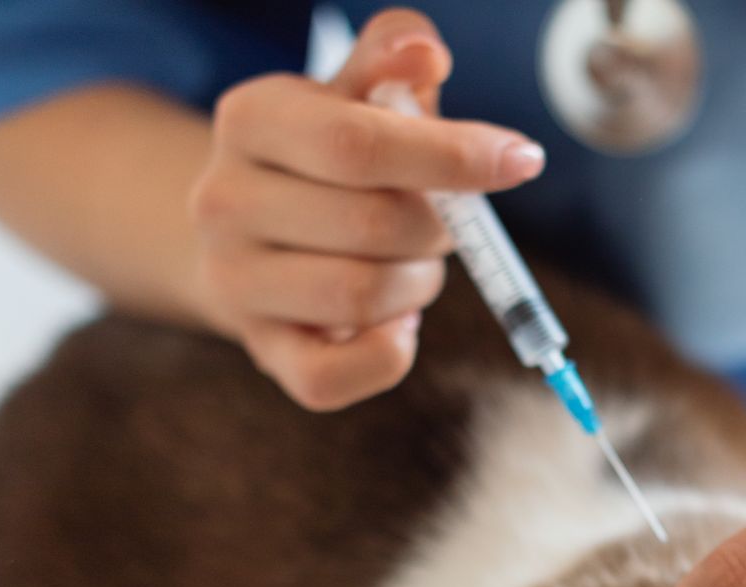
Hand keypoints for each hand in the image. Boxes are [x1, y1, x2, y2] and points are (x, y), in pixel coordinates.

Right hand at [186, 9, 545, 409]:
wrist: (252, 239)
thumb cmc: (326, 162)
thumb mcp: (355, 96)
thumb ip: (391, 65)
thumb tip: (424, 51)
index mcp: (250, 119)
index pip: (359, 144)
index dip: (453, 156)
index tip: (521, 160)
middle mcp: (224, 201)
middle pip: (377, 224)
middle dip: (440, 227)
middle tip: (443, 221)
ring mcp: (234, 282)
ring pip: (367, 296)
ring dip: (420, 285)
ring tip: (411, 265)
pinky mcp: (262, 352)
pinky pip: (339, 377)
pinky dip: (391, 352)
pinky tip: (394, 321)